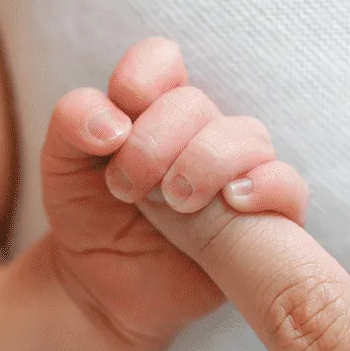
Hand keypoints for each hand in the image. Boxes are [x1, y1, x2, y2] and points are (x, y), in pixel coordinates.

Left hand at [43, 37, 308, 342]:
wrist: (101, 289)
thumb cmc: (89, 218)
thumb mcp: (60, 166)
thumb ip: (73, 122)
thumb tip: (112, 123)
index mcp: (153, 108)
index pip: (162, 61)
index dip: (140, 81)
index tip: (112, 133)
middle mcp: (201, 132)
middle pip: (195, 104)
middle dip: (154, 143)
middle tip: (126, 189)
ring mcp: (236, 173)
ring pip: (248, 137)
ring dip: (205, 163)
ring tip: (175, 202)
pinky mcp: (264, 218)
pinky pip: (289, 186)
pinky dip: (267, 185)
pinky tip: (233, 202)